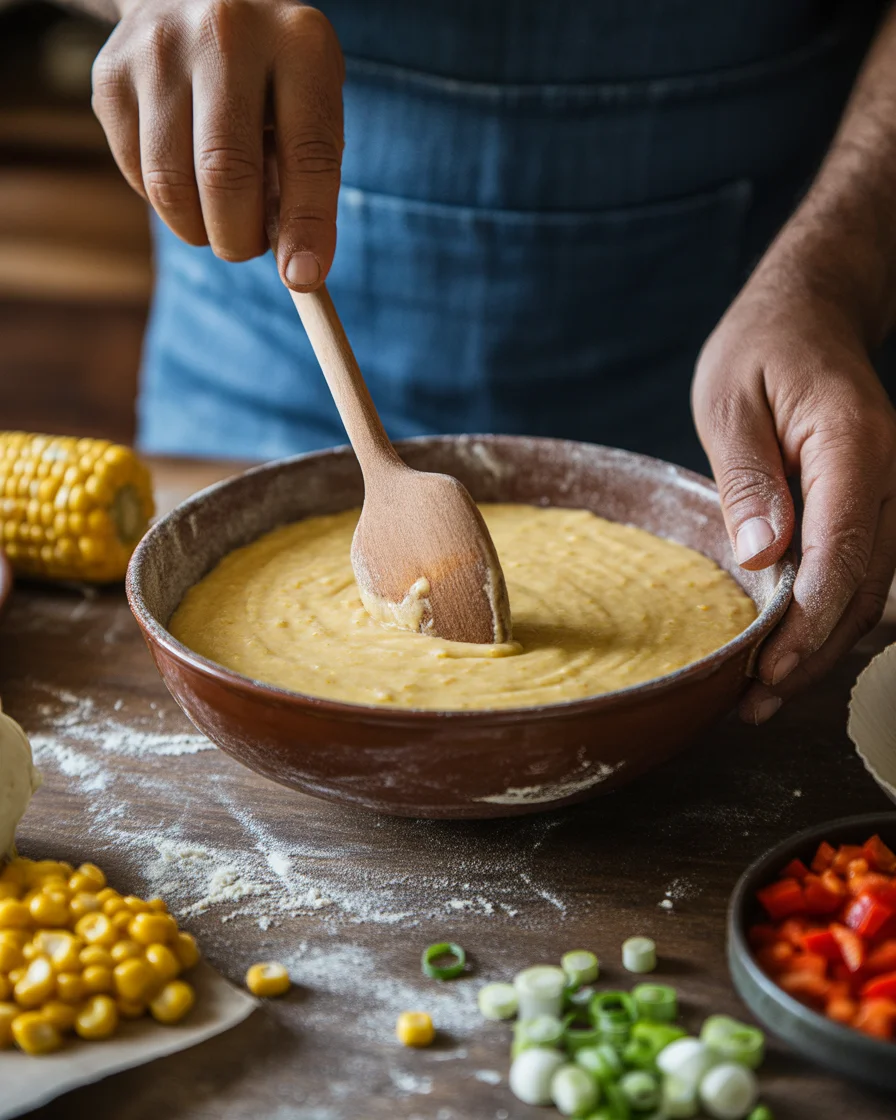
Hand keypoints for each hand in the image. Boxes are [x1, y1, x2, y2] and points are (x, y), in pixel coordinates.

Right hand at [91, 0, 343, 289]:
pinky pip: (138, 176)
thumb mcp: (309, 105)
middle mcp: (226, 33)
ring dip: (200, 229)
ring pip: (172, 186)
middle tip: (249, 248)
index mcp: (299, 43)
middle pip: (227, 175)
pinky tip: (186, 173)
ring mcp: (158, 50)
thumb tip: (296, 270)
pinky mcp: (111, 76)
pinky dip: (167, 201)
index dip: (307, 226)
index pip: (309, 154)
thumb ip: (308, 179)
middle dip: (240, 238)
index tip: (303, 279)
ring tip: (221, 216)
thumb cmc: (271, 75)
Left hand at [693, 263, 895, 723]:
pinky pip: (864, 571)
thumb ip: (749, 478)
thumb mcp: (730, 401)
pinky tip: (792, 645)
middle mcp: (886, 474)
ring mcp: (888, 490)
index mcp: (851, 444)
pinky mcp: (873, 503)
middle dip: (813, 654)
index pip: (843, 552)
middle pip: (863, 587)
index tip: (768, 673)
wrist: (810, 310)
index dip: (808, 624)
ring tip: (764, 694)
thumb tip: (764, 558)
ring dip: (823, 646)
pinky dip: (831, 616)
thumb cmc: (762, 347)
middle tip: (754, 705)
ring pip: (870, 589)